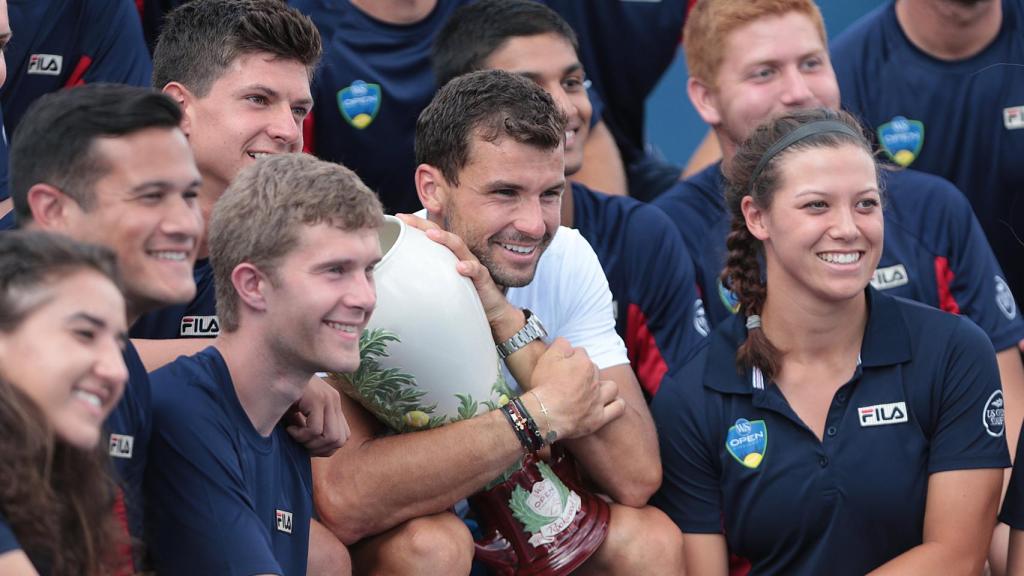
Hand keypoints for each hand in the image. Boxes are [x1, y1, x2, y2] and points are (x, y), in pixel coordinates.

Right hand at [286, 375, 350, 456]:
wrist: (273, 370)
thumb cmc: (282, 394)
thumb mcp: (301, 411)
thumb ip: (311, 424)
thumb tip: (314, 450)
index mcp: (333, 403)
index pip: (343, 436)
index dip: (325, 448)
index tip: (306, 444)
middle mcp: (334, 400)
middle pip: (340, 440)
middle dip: (318, 449)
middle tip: (299, 442)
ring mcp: (327, 398)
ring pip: (330, 437)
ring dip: (309, 443)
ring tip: (294, 433)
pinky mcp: (316, 398)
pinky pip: (315, 430)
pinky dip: (300, 436)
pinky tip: (289, 428)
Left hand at [396, 213, 520, 338]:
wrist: (490, 311)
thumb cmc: (464, 294)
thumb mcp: (442, 283)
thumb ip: (428, 276)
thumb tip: (401, 277)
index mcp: (449, 255)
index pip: (432, 235)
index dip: (417, 225)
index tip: (399, 218)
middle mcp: (460, 255)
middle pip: (442, 234)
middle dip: (425, 225)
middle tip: (408, 220)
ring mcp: (472, 264)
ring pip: (459, 247)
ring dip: (445, 239)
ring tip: (431, 235)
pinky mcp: (483, 278)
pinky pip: (476, 270)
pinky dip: (468, 267)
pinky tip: (460, 267)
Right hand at [527, 338, 624, 440]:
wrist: (544, 414)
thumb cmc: (544, 386)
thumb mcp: (547, 357)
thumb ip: (561, 345)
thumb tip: (568, 343)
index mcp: (583, 364)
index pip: (580, 353)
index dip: (570, 358)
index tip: (561, 366)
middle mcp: (595, 380)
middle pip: (594, 369)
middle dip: (585, 372)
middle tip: (571, 380)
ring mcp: (598, 400)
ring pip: (611, 387)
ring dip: (605, 386)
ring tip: (595, 390)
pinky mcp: (599, 418)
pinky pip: (617, 408)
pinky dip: (616, 404)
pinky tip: (609, 403)